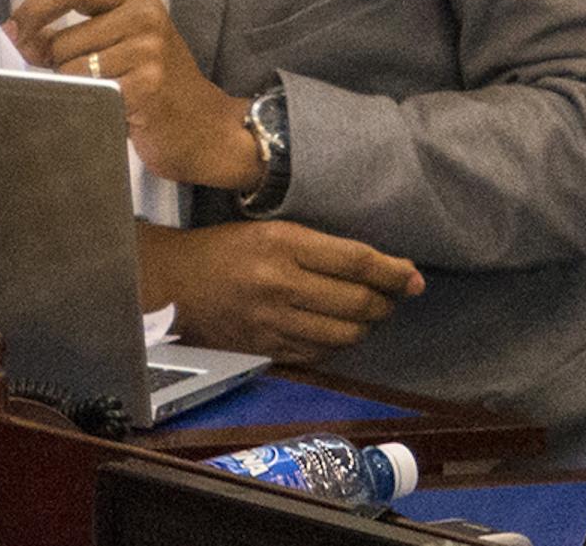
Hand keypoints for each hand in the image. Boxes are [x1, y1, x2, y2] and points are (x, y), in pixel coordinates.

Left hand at [7, 0, 259, 191]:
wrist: (211, 131)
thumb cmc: (160, 89)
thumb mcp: (128, 46)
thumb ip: (82, 34)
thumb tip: (20, 38)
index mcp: (138, 0)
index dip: (34, 8)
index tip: (11, 30)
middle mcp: (145, 19)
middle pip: (63, 39)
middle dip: (55, 68)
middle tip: (78, 87)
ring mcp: (148, 53)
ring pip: (70, 70)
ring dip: (75, 92)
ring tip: (106, 100)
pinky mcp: (146, 88)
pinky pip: (89, 96)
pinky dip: (92, 110)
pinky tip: (117, 116)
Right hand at [136, 220, 424, 364]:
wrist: (171, 283)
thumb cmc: (224, 248)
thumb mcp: (268, 230)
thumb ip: (318, 248)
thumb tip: (377, 266)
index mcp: (281, 244)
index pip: (355, 261)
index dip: (393, 272)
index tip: (414, 276)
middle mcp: (280, 284)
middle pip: (357, 302)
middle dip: (385, 302)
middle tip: (392, 296)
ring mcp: (273, 322)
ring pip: (344, 335)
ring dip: (366, 327)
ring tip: (368, 315)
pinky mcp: (266, 349)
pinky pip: (320, 355)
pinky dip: (338, 346)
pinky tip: (338, 332)